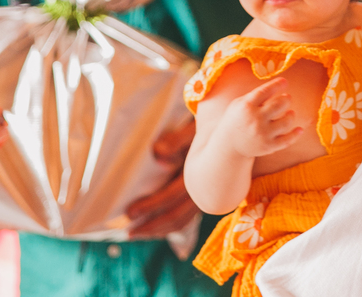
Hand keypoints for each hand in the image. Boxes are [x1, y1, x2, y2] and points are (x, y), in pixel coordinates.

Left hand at [127, 120, 199, 236]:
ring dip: (160, 230)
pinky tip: (157, 227)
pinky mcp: (204, 199)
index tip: (129, 212)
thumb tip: (157, 152)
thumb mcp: (193, 130)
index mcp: (197, 175)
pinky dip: (170, 225)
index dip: (149, 207)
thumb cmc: (209, 128)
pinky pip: (186, 218)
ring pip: (182, 221)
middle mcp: (203, 191)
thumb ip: (176, 140)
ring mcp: (205, 197)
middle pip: (176, 217)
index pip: (170, 197)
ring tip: (138, 233)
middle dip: (151, 226)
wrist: (232, 133)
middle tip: (128, 232)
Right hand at [222, 77, 303, 158]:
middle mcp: (255, 119)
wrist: (228, 145)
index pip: (265, 91)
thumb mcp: (239, 104)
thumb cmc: (237, 119)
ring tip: (290, 113)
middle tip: (287, 98)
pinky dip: (296, 134)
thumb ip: (256, 95)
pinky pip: (287, 140)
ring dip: (291, 115)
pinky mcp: (268, 146)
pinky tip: (299, 129)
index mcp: (246, 106)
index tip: (285, 82)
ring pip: (286, 121)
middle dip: (286, 99)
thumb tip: (277, 87)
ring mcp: (262, 133)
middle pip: (279, 104)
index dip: (277, 85)